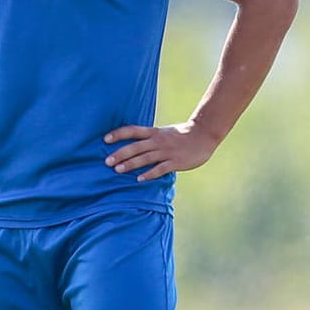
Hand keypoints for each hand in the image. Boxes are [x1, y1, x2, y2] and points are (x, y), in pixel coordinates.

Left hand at [104, 120, 220, 180]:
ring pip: (145, 157)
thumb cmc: (183, 135)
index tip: (105, 139)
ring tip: (118, 170)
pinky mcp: (176, 162)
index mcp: (154, 132)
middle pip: (135, 146)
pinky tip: (139, 179)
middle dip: (120, 154)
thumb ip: (150, 138)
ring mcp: (167, 151)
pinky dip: (149, 174)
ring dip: (131, 164)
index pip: (132, 130)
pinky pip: (160, 168)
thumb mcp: (164, 132)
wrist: (204, 135)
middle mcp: (158, 141)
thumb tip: (134, 144)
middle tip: (107, 162)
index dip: (118, 134)